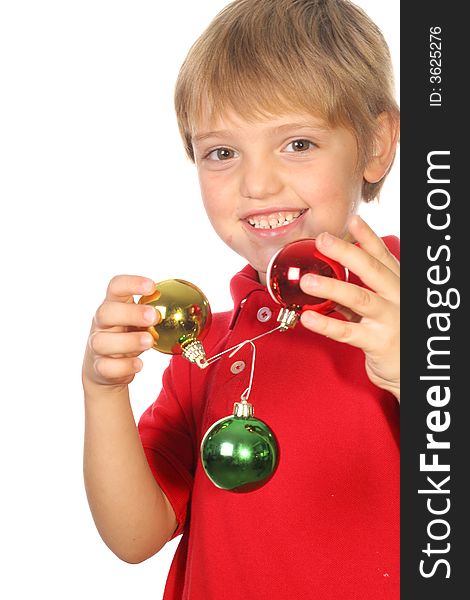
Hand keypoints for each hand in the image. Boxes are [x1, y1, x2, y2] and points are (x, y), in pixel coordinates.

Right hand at [82, 275, 159, 390]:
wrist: (107, 368)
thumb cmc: (128, 336)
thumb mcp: (139, 321)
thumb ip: (153, 314)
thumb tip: (186, 308)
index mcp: (113, 305)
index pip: (115, 286)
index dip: (131, 283)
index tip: (152, 286)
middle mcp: (101, 323)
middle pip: (106, 312)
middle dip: (131, 313)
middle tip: (154, 317)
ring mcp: (97, 346)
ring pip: (102, 342)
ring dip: (129, 341)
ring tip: (150, 341)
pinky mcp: (99, 367)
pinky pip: (106, 367)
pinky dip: (124, 366)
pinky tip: (139, 364)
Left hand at [299, 216, 399, 400]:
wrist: (410, 369)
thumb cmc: (393, 334)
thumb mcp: (380, 307)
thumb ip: (359, 292)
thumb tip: (330, 278)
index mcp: (397, 286)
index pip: (382, 257)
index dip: (367, 237)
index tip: (352, 220)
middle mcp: (397, 298)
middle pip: (371, 270)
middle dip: (346, 252)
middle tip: (322, 240)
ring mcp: (389, 320)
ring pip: (359, 298)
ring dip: (331, 287)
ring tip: (307, 281)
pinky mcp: (378, 343)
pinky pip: (348, 332)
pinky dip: (326, 324)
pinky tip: (308, 318)